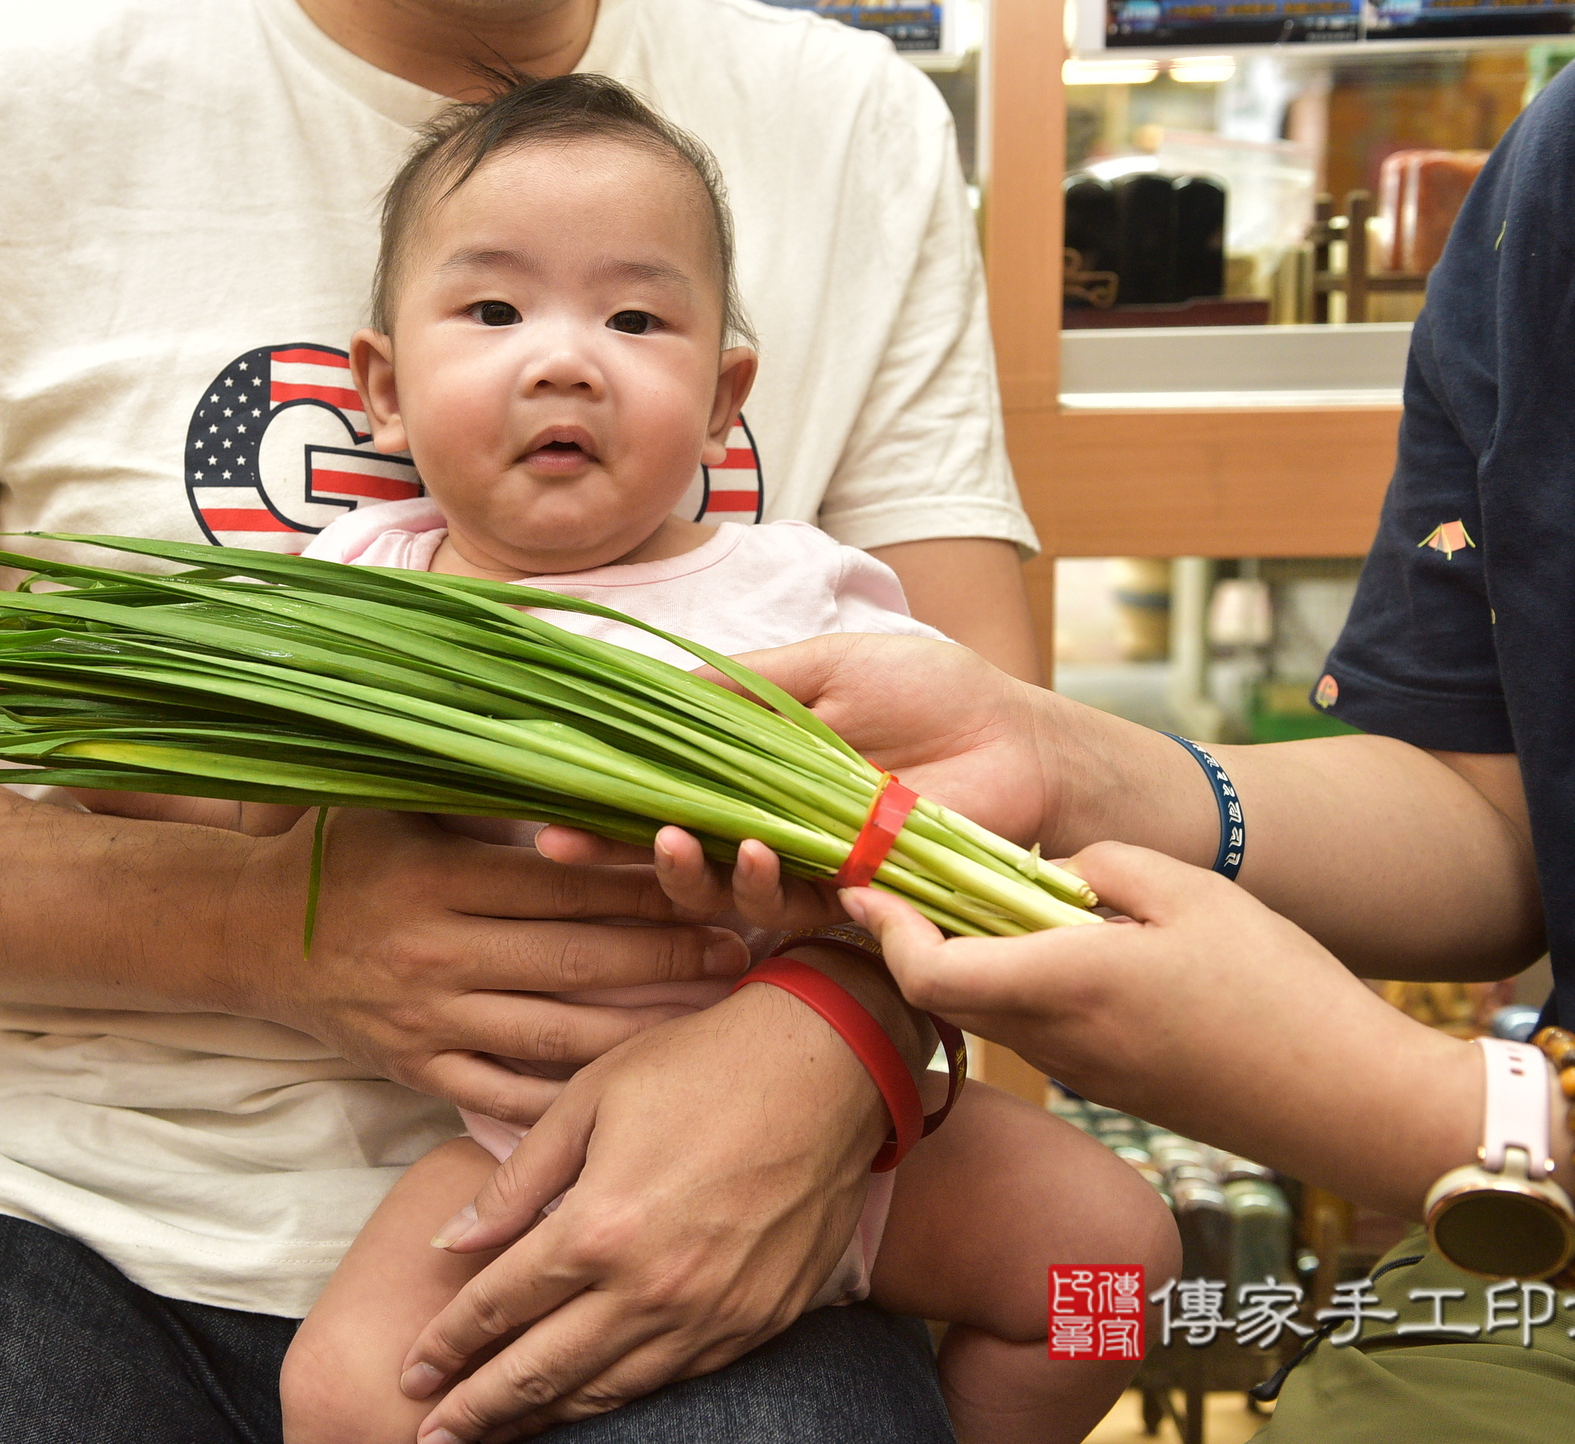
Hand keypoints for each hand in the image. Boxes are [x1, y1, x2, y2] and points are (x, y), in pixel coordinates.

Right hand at [228, 808, 749, 1125]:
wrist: (247, 934)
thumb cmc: (342, 853)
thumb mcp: (401, 798)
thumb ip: (485, 778)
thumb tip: (577, 729)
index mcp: (436, 877)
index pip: (562, 884)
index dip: (642, 885)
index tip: (709, 880)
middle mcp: (432, 952)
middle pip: (574, 961)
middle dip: (665, 957)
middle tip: (738, 949)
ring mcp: (425, 1021)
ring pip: (554, 1035)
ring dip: (640, 1028)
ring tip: (710, 1017)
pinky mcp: (415, 1072)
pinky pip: (506, 1096)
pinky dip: (571, 1097)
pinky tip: (633, 1087)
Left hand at [395, 981, 887, 1441]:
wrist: (829, 1066)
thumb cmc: (702, 1063)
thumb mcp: (590, 1097)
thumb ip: (516, 1181)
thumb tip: (452, 1243)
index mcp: (598, 1226)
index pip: (499, 1306)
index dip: (446, 1345)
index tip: (411, 1373)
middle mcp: (651, 1288)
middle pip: (541, 1371)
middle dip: (477, 1410)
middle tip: (430, 1436)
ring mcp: (710, 1316)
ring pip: (607, 1391)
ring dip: (543, 1418)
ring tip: (497, 1433)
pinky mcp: (757, 1324)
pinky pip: (671, 1381)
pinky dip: (618, 1398)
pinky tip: (588, 1401)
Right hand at [538, 634, 1059, 924]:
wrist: (1022, 741)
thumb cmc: (934, 693)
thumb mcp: (826, 665)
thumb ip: (747, 682)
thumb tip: (658, 682)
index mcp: (757, 768)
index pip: (666, 789)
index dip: (609, 799)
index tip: (552, 802)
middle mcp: (772, 823)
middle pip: (678, 849)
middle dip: (620, 851)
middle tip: (570, 842)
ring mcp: (812, 867)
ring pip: (726, 888)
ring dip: (691, 870)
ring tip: (677, 838)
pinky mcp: (857, 899)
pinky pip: (796, 909)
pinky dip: (768, 885)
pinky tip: (758, 853)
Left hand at [846, 843, 1477, 1218]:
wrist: (1349, 1102)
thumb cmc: (1279, 989)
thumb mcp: (1191, 892)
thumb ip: (1105, 868)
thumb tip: (1054, 874)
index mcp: (1066, 984)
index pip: (927, 973)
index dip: (884, 931)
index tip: (864, 884)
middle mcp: (1057, 1039)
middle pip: (945, 994)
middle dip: (914, 939)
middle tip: (909, 877)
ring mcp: (1083, 1073)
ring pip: (989, 1013)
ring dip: (970, 963)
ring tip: (982, 900)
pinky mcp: (1112, 1087)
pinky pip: (1036, 1032)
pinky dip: (1019, 990)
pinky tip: (1056, 949)